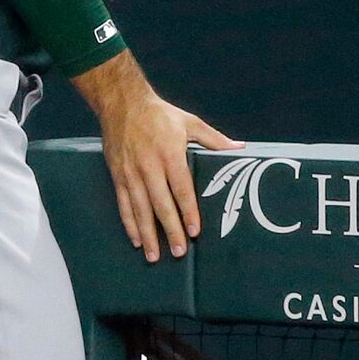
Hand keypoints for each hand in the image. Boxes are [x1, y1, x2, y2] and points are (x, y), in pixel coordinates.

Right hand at [75, 52, 239, 262]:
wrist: (122, 103)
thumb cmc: (160, 114)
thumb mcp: (190, 122)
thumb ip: (214, 139)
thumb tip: (240, 148)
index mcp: (170, 154)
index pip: (182, 189)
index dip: (188, 211)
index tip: (194, 231)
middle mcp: (149, 167)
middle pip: (161, 204)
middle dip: (170, 230)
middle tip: (178, 252)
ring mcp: (131, 173)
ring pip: (140, 209)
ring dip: (148, 234)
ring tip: (155, 256)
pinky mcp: (118, 176)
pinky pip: (124, 204)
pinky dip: (129, 224)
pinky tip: (136, 240)